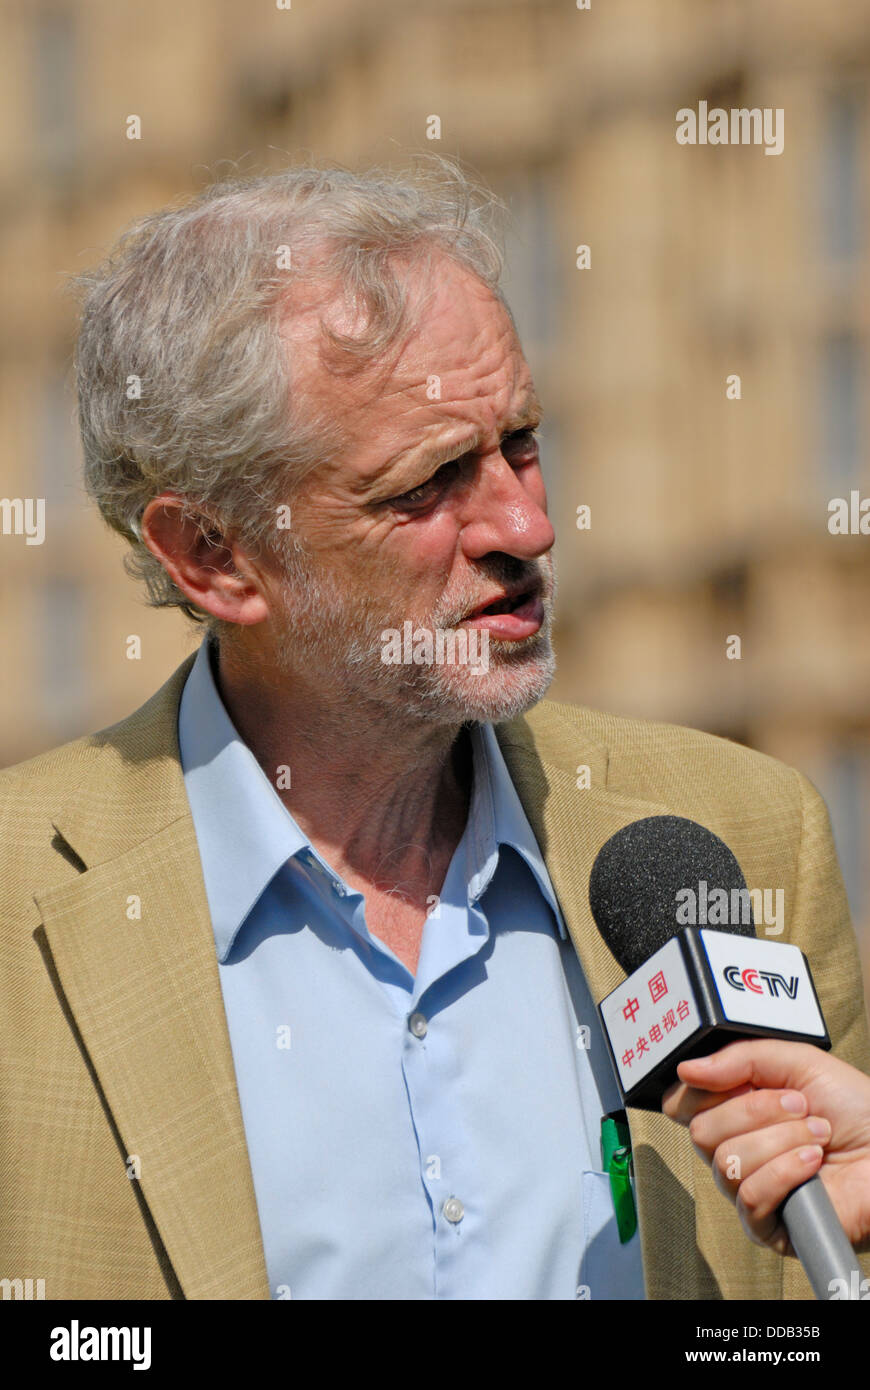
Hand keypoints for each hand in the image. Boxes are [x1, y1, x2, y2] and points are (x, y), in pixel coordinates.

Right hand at [662, 1039, 869, 1254]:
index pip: (682, 1105)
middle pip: (701, 1132)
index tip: (742, 1080)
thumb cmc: (856, 1110)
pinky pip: (750, 1199)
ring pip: (728, 1163)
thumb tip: (686, 1070)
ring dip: (781, 1141)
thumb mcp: (798, 1063)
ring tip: (819, 1136)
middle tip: (800, 1106)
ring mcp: (749, 1190)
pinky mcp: (769, 1228)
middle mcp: (736, 1150)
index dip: (704, 1090)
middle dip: (756, 1111)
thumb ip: (740, 1058)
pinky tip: (813, 1164)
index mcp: (734, 1111)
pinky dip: (785, 1173)